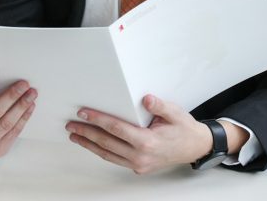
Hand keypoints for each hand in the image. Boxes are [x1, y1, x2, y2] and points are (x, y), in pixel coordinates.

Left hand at [65, 94, 214, 173]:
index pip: (116, 128)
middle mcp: (140, 156)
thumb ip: (159, 106)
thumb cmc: (184, 129)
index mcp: (147, 142)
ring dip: (90, 144)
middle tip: (71, 125)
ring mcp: (139, 164)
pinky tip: (93, 144)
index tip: (84, 113)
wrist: (195, 147)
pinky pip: (115, 158)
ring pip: (108, 154)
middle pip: (107, 143)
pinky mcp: (138, 167)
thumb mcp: (174, 112)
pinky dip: (102, 151)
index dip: (98, 120)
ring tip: (75, 136)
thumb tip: (146, 99)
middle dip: (87, 133)